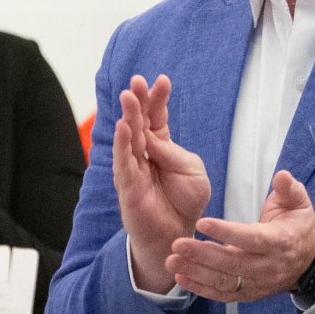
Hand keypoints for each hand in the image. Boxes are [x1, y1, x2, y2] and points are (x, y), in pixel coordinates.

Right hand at [113, 75, 211, 289]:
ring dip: (128, 117)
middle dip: (138, 101)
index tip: (161, 80)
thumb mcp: (192, 171)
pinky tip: (123, 127)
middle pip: (140, 122)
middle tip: (136, 81)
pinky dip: (122, 144)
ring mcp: (134, 168)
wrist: (179, 233)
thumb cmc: (186, 201)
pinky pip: (124, 162)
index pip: (157, 117)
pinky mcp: (127, 186)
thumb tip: (152, 137)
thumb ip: (173, 153)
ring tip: (128, 96)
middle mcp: (145, 153)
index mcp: (162, 146)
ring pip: (129, 138)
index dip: (158, 99)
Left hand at [167, 170, 314, 303]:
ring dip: (197, 272)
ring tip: (173, 261)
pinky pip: (224, 295)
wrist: (311, 260)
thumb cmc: (299, 227)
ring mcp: (259, 283)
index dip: (226, 232)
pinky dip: (201, 288)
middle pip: (232, 263)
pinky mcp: (250, 293)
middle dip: (202, 254)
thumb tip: (280, 175)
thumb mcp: (300, 203)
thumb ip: (289, 189)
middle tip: (177, 244)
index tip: (201, 223)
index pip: (251, 239)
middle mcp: (268, 266)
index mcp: (279, 241)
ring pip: (225, 281)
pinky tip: (181, 278)